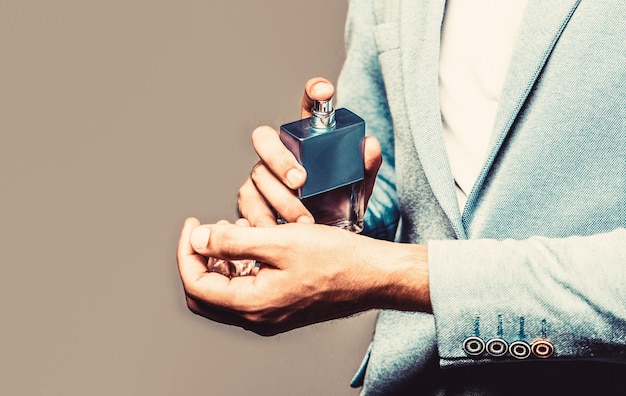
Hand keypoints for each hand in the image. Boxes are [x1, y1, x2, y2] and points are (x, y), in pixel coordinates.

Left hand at [176, 217, 430, 335]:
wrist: (373, 276)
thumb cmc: (336, 259)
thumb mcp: (279, 241)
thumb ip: (233, 242)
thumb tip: (199, 239)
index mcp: (252, 304)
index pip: (196, 283)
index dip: (186, 251)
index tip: (192, 224)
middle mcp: (257, 317)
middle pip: (205, 295)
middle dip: (198, 260)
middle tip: (204, 231)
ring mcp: (270, 316)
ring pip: (225, 294)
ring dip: (219, 263)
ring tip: (230, 231)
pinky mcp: (282, 308)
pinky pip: (246, 292)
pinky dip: (239, 268)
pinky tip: (252, 245)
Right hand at [237, 77, 381, 226]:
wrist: (322, 241)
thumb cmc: (336, 205)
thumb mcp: (356, 189)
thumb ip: (364, 168)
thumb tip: (370, 145)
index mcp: (308, 141)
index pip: (308, 108)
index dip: (313, 93)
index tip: (325, 91)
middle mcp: (279, 152)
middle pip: (265, 139)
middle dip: (280, 159)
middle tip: (300, 180)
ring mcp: (261, 176)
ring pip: (258, 177)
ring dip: (281, 200)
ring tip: (304, 220)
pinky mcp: (250, 202)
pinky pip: (248, 206)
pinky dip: (264, 220)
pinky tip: (278, 231)